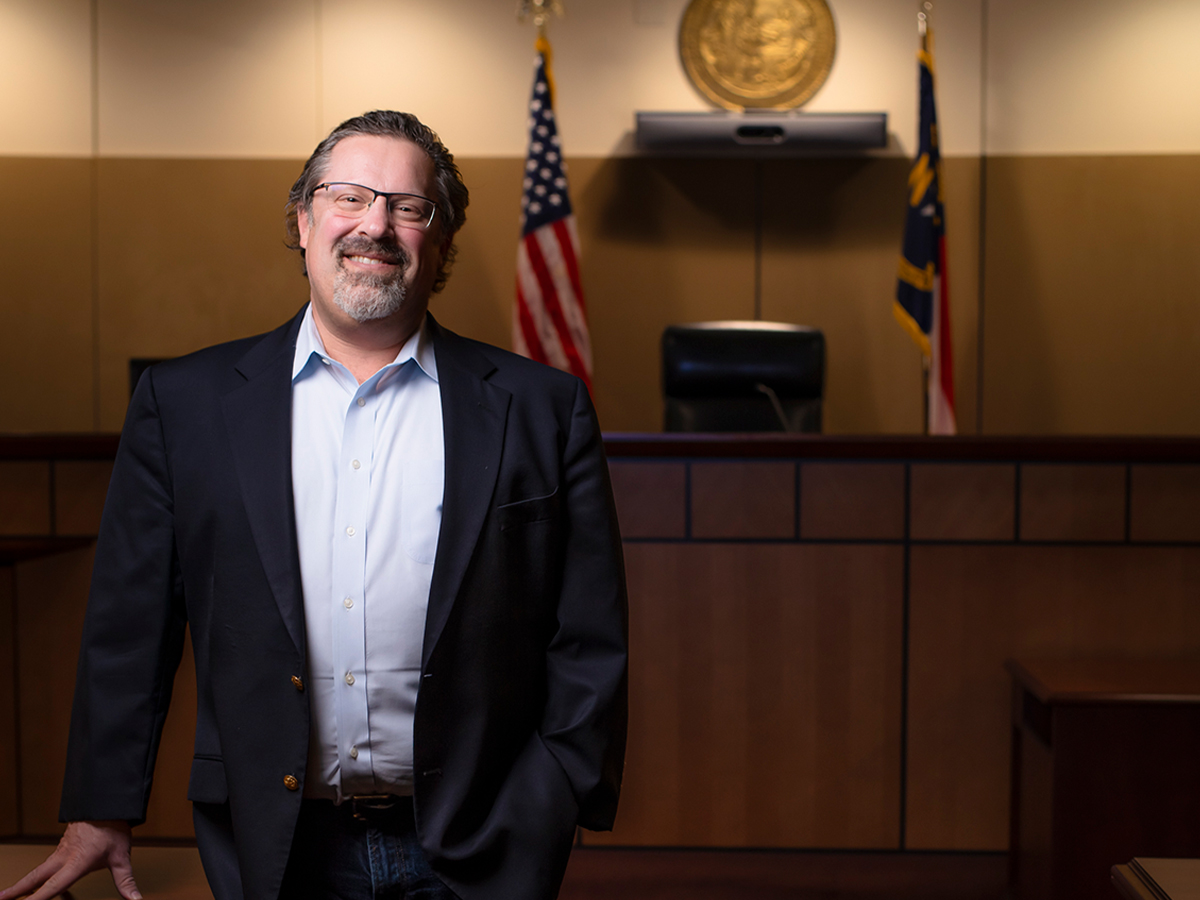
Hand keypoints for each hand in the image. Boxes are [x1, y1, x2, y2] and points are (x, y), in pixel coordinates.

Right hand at [0, 821, 140, 899]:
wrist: (107, 803)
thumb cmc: (113, 828)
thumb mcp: (121, 857)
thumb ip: (125, 880)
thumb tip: (135, 899)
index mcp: (76, 862)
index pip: (53, 886)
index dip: (37, 898)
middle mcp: (63, 857)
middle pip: (35, 877)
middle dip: (17, 890)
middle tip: (0, 898)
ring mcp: (60, 851)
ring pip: (38, 871)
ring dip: (24, 884)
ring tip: (9, 895)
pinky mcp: (61, 847)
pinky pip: (48, 865)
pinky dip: (39, 876)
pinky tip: (41, 886)